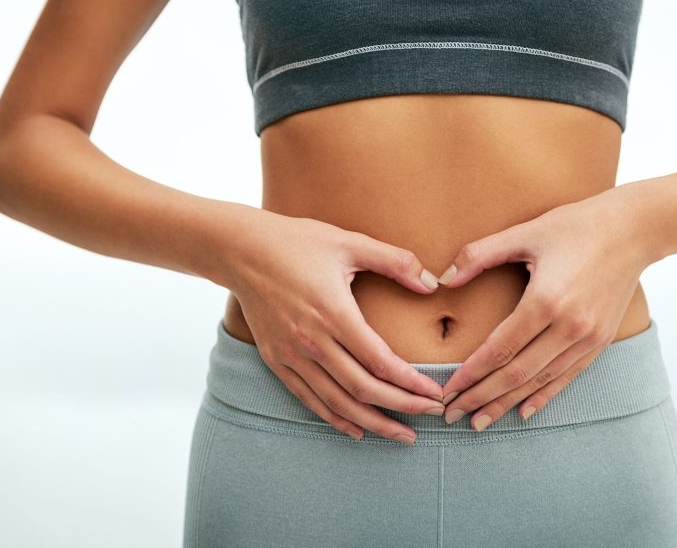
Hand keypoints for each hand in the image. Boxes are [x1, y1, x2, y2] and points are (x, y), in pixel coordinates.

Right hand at [223, 209, 447, 445]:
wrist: (241, 250)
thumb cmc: (298, 242)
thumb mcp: (349, 242)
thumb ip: (395, 261)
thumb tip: (432, 283)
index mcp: (334, 313)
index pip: (380, 361)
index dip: (411, 382)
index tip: (435, 392)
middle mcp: (312, 341)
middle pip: (363, 388)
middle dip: (402, 407)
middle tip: (431, 414)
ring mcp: (291, 354)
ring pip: (337, 402)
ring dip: (373, 422)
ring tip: (402, 435)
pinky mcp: (276, 360)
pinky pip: (309, 399)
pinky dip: (335, 418)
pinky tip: (358, 429)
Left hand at [436, 186, 659, 430]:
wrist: (635, 229)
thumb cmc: (576, 225)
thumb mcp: (525, 232)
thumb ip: (480, 254)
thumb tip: (443, 278)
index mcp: (545, 301)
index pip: (499, 349)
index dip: (470, 373)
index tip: (447, 389)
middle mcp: (569, 327)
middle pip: (516, 373)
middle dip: (481, 397)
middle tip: (452, 414)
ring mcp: (588, 338)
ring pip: (540, 381)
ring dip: (506, 404)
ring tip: (479, 421)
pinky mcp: (600, 341)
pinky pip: (567, 376)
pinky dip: (543, 396)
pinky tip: (523, 412)